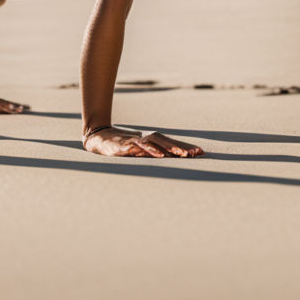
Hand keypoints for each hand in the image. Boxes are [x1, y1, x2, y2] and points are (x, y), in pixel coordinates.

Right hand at [82, 126, 203, 157]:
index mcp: (150, 141)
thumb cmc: (123, 147)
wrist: (99, 138)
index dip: (185, 147)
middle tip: (194, 154)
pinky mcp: (124, 145)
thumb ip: (154, 155)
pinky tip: (156, 155)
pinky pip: (137, 147)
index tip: (201, 153)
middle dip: (180, 147)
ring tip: (179, 154)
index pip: (170, 143)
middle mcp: (145, 139)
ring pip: (153, 142)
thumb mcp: (139, 153)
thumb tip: (173, 162)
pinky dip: (148, 150)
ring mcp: (135, 141)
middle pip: (165, 141)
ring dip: (167, 148)